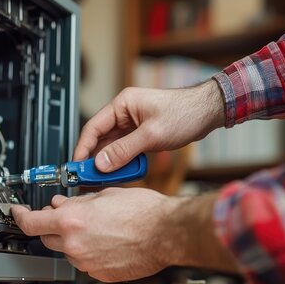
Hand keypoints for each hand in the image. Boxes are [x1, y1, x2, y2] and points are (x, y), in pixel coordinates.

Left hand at [11, 188, 238, 281]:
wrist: (165, 233)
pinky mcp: (99, 273)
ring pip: (66, 250)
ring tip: (94, 226)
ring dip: (71, 239)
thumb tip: (61, 203)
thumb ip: (77, 201)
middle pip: (46, 237)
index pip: (31, 222)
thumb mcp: (104, 194)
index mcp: (72, 221)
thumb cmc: (142, 211)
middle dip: (51, 226)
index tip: (17, 212)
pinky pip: (84, 262)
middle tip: (64, 214)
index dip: (20, 216)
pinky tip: (104, 240)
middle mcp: (75, 244)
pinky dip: (88, 251)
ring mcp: (86, 262)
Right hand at [74, 80, 224, 171]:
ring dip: (109, 162)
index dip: (82, 148)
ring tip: (104, 179)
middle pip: (100, 139)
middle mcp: (124, 113)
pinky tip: (121, 174)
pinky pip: (124, 150)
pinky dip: (122, 162)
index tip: (77, 165)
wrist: (208, 112)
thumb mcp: (151, 135)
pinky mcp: (141, 134)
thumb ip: (124, 150)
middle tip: (88, 177)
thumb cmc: (184, 113)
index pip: (93, 127)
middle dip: (94, 159)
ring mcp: (132, 124)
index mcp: (122, 104)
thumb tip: (102, 163)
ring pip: (112, 147)